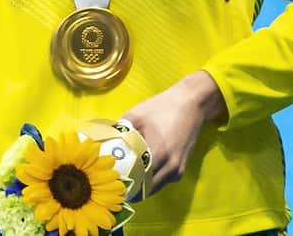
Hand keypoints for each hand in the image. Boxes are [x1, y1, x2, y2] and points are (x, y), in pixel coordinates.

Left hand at [121, 71, 226, 196]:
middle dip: (129, 187)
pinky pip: (162, 181)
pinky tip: (142, 170)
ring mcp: (177, 169)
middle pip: (144, 189)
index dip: (121, 182)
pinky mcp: (181, 168)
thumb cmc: (163, 107)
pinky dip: (151, 180)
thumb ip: (117, 132)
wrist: (193, 103)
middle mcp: (169, 166)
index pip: (135, 180)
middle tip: (115, 180)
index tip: (109, 179)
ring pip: (154, 188)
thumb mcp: (135, 115)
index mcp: (157, 153)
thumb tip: (100, 144)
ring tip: (126, 177)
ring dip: (140, 186)